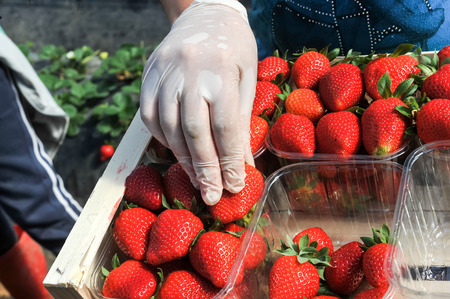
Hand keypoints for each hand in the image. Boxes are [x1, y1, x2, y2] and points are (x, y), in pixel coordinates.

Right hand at [140, 0, 257, 204]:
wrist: (205, 14)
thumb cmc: (234, 48)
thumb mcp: (246, 79)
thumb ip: (241, 121)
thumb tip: (241, 166)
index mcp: (220, 70)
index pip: (224, 125)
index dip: (229, 160)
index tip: (235, 185)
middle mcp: (188, 71)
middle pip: (194, 131)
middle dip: (204, 168)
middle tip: (212, 195)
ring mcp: (163, 72)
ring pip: (168, 126)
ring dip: (182, 158)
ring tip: (197, 180)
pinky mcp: (148, 75)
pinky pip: (149, 115)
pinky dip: (162, 138)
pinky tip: (176, 152)